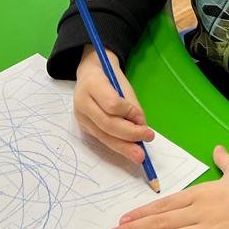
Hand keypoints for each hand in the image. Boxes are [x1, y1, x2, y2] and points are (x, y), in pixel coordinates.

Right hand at [74, 45, 154, 165]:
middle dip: (129, 134)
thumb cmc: (109, 75)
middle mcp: (82, 102)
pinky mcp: (83, 127)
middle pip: (107, 123)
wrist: (89, 72)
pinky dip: (117, 144)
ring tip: (139, 156)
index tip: (141, 118)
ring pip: (103, 136)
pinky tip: (129, 150)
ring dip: (124, 147)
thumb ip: (131, 105)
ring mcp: (81, 116)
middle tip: (148, 138)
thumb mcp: (122, 83)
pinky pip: (102, 138)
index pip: (111, 104)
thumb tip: (141, 127)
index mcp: (92, 84)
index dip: (128, 113)